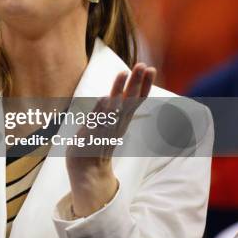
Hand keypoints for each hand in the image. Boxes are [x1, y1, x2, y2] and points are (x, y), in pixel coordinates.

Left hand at [66, 62, 155, 215]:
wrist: (87, 172)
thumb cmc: (97, 144)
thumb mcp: (111, 125)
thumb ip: (114, 111)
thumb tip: (116, 95)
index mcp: (122, 120)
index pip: (136, 99)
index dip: (144, 84)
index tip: (150, 68)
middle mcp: (117, 123)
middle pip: (130, 100)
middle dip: (137, 82)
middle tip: (144, 65)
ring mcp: (105, 129)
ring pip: (115, 107)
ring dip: (120, 90)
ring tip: (125, 72)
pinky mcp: (91, 135)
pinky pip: (99, 121)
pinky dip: (102, 110)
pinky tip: (106, 96)